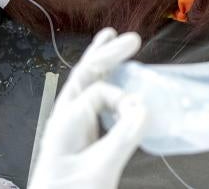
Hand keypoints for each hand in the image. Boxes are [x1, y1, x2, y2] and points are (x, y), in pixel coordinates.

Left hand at [29, 28, 146, 188]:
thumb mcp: (100, 170)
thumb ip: (121, 139)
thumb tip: (143, 107)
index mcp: (66, 121)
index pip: (98, 92)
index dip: (122, 96)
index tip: (142, 111)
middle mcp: (66, 118)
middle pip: (85, 75)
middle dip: (106, 54)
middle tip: (132, 39)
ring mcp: (71, 127)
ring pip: (86, 86)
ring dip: (101, 63)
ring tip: (114, 41)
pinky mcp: (79, 139)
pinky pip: (91, 102)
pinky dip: (104, 85)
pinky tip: (114, 81)